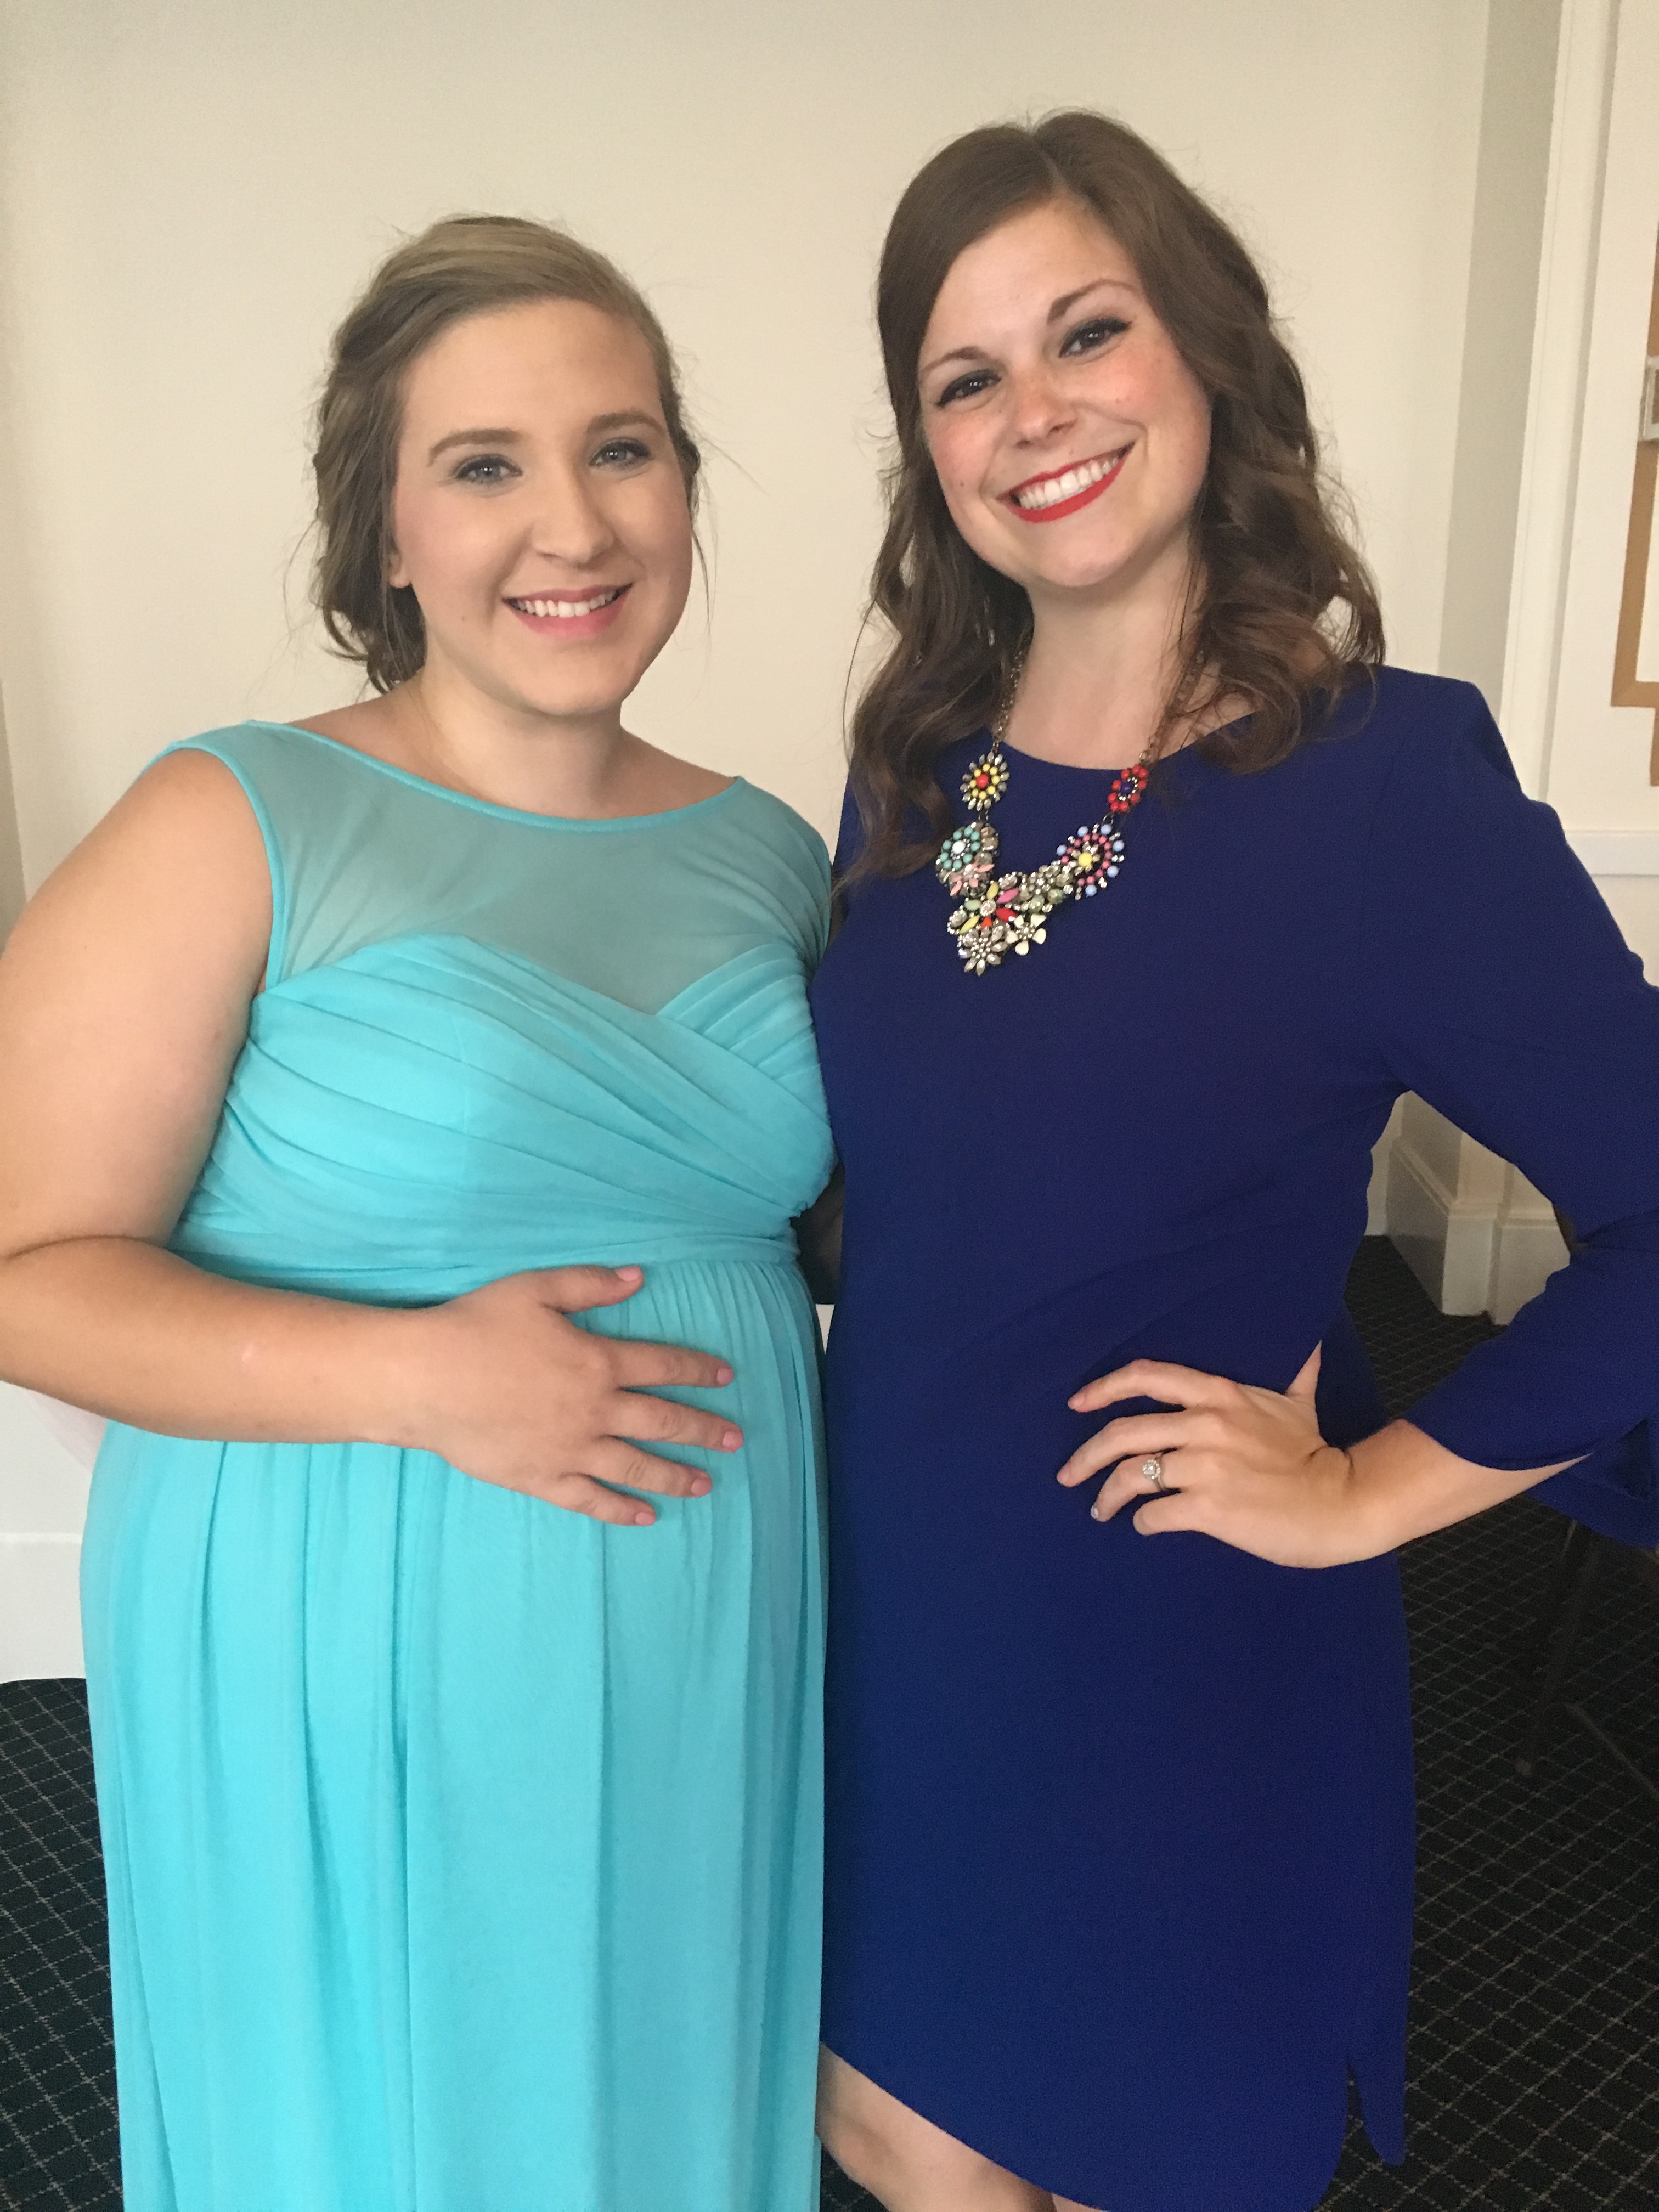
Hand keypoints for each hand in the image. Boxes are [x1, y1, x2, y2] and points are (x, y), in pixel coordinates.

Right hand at [393, 1265, 740, 1527]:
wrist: (425, 1379)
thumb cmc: (477, 1327)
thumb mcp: (536, 1290)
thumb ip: (590, 1285)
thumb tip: (639, 1277)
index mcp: (597, 1361)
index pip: (662, 1365)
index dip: (697, 1369)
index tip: (726, 1376)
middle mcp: (594, 1410)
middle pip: (662, 1420)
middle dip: (704, 1429)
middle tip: (736, 1438)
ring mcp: (570, 1449)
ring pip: (636, 1466)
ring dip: (676, 1475)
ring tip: (706, 1484)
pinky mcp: (542, 1478)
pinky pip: (591, 1499)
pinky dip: (621, 1510)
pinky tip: (646, 1516)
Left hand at [1058, 1346, 1378, 1568]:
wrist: (1340, 1502)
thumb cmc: (1314, 1454)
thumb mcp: (1298, 1402)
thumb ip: (1294, 1370)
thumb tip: (1311, 1338)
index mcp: (1218, 1394)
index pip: (1146, 1377)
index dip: (1103, 1387)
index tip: (1076, 1402)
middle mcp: (1204, 1424)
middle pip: (1122, 1433)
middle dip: (1085, 1455)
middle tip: (1068, 1474)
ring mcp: (1204, 1467)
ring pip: (1131, 1477)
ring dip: (1107, 1497)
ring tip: (1101, 1510)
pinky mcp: (1208, 1508)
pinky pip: (1154, 1515)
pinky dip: (1142, 1523)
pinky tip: (1144, 1527)